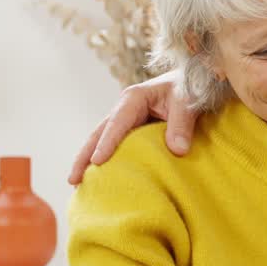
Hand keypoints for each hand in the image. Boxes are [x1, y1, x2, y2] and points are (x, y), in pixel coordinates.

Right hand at [69, 69, 200, 184]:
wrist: (194, 81)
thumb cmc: (190, 88)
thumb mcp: (188, 103)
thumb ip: (182, 125)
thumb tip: (178, 151)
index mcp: (133, 98)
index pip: (117, 123)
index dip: (106, 143)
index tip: (97, 162)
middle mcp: (124, 108)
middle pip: (98, 133)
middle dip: (84, 156)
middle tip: (72, 180)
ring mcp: (126, 119)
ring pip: (102, 140)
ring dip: (88, 160)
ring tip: (78, 184)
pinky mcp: (132, 129)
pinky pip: (116, 145)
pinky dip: (106, 159)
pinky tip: (100, 177)